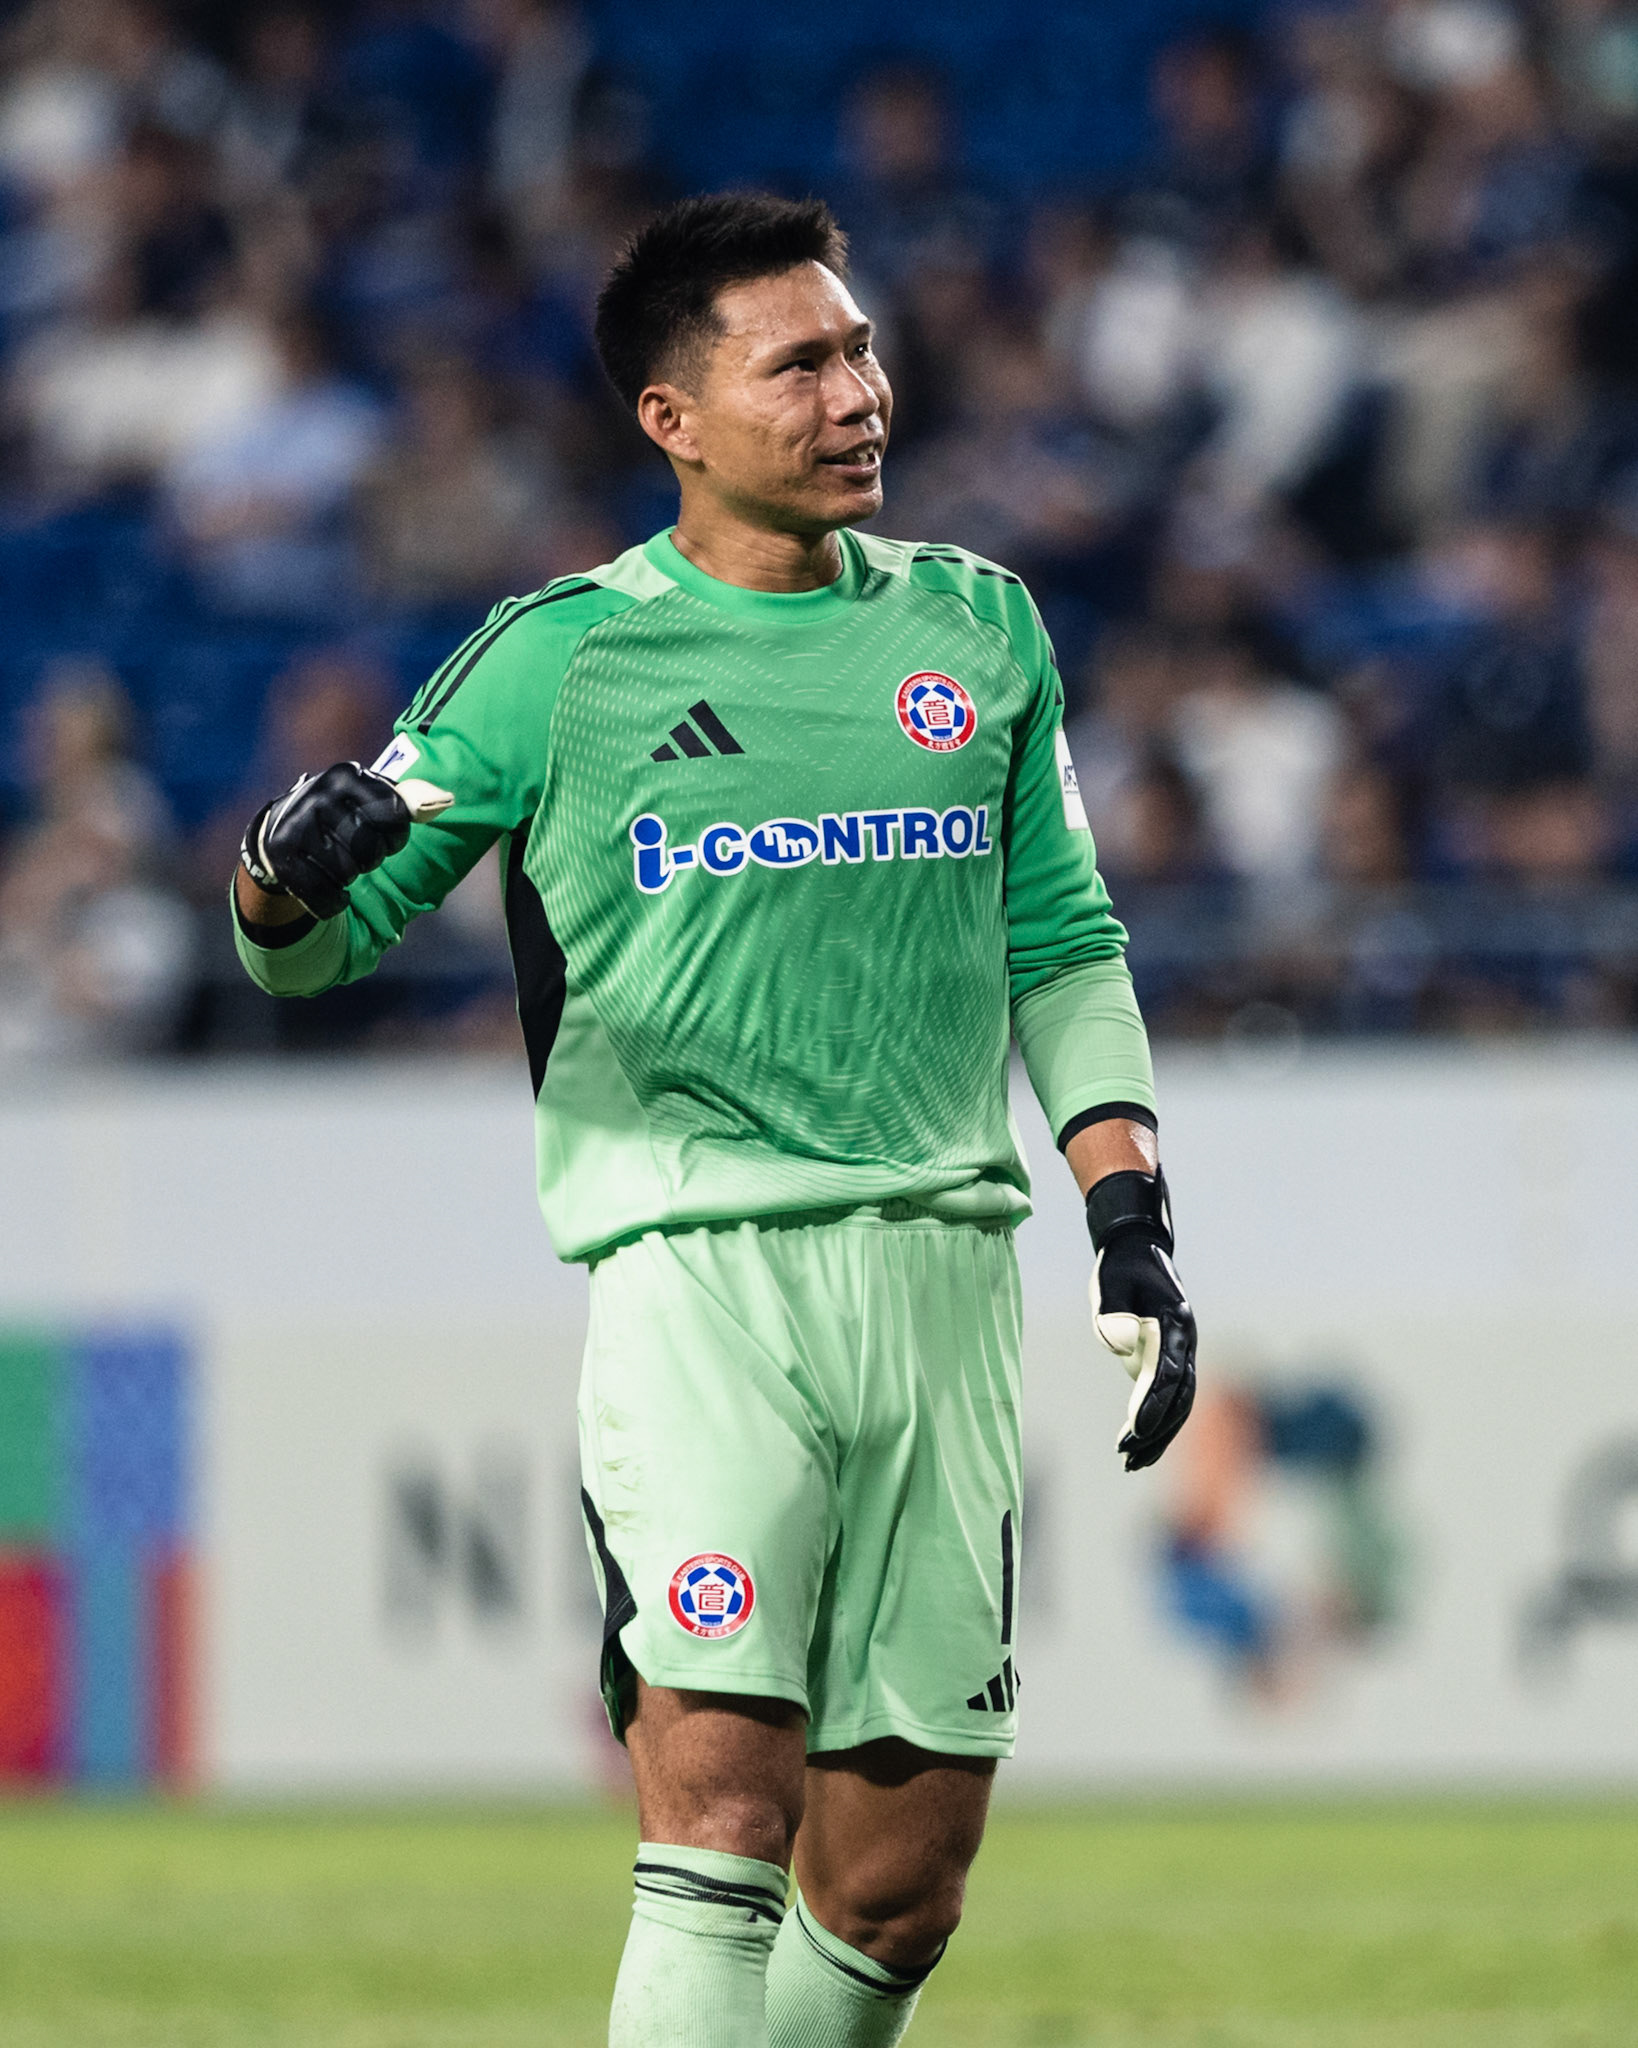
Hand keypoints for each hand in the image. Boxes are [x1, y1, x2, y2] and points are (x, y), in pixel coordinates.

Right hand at [240, 763, 451, 919]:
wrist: (278, 833)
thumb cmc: (341, 817)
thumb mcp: (369, 799)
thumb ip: (406, 801)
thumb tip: (447, 800)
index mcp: (347, 775)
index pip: (395, 815)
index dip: (395, 836)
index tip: (383, 835)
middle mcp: (318, 796)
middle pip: (370, 850)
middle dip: (370, 859)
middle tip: (357, 853)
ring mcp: (295, 826)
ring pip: (347, 874)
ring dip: (348, 879)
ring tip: (337, 864)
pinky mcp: (281, 857)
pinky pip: (324, 896)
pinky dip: (333, 903)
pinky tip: (330, 891)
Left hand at [1086, 1166, 1195, 1471]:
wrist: (1139, 1247)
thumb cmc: (1121, 1267)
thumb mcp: (1111, 1286)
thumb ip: (1116, 1317)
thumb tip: (1123, 1346)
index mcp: (1175, 1321)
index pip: (1168, 1373)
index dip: (1152, 1404)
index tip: (1134, 1429)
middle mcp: (1186, 1340)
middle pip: (1179, 1396)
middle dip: (1156, 1429)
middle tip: (1128, 1456)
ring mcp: (1184, 1351)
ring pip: (1180, 1403)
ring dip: (1159, 1435)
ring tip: (1132, 1464)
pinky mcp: (1172, 1360)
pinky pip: (1171, 1398)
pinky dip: (1157, 1422)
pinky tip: (1138, 1446)